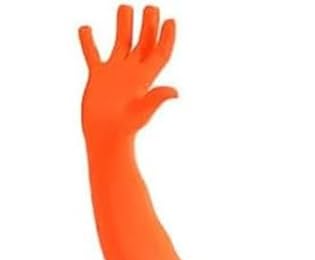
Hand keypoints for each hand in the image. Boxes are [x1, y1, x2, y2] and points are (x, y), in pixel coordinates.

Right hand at [79, 4, 176, 142]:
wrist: (105, 138)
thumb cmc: (124, 129)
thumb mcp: (142, 112)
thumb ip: (156, 98)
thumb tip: (175, 92)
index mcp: (144, 78)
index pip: (159, 53)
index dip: (166, 37)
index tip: (170, 20)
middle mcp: (131, 72)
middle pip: (143, 43)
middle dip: (148, 25)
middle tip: (152, 7)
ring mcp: (114, 73)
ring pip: (120, 43)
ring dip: (123, 25)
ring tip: (125, 7)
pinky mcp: (97, 77)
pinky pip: (93, 54)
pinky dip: (88, 41)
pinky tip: (85, 28)